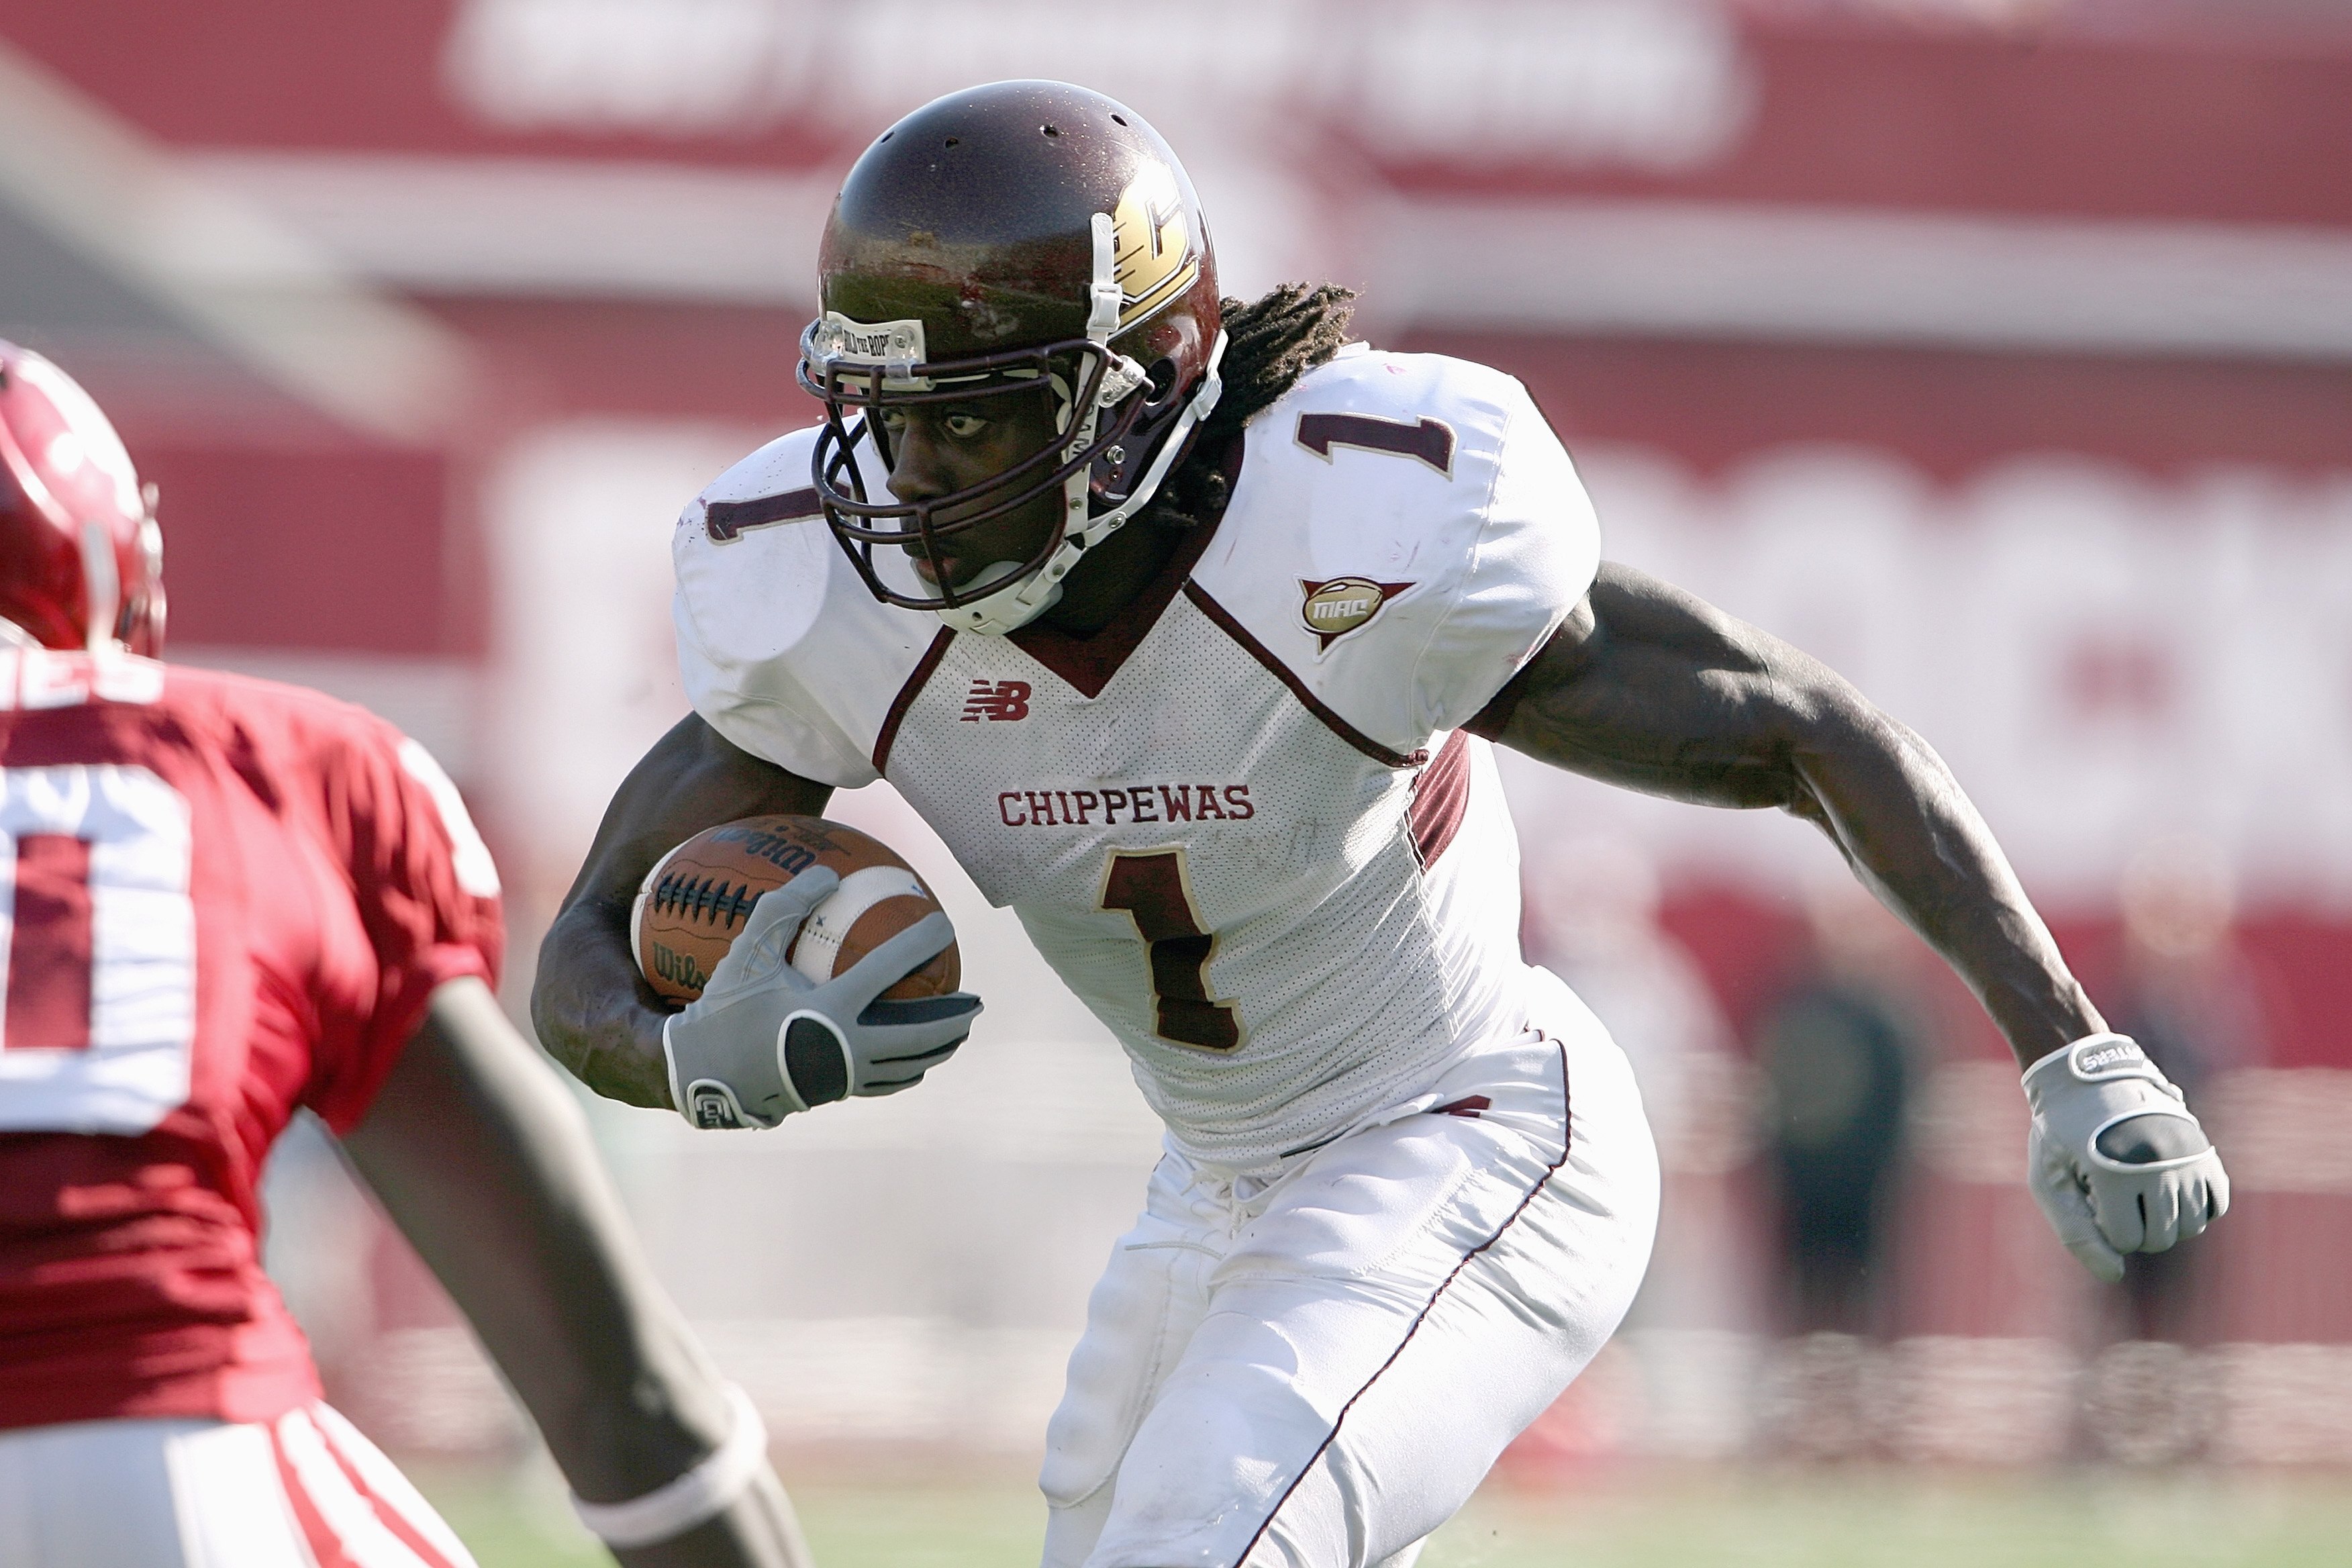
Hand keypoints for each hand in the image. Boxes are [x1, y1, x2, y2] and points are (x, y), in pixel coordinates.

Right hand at [661, 868, 981, 1128]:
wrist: (700, 1075)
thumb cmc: (722, 1010)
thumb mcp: (746, 954)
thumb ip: (783, 908)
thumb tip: (824, 873)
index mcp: (827, 1010)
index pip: (887, 970)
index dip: (920, 943)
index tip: (946, 925)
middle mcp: (844, 1048)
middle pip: (918, 1036)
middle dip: (953, 1019)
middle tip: (978, 1001)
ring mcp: (842, 1077)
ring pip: (907, 1066)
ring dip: (938, 1048)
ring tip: (959, 1032)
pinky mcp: (834, 1094)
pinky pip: (884, 1082)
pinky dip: (907, 1069)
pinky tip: (914, 1059)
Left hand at [2022, 1033, 2228, 1282]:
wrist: (2086, 1078)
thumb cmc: (2061, 1134)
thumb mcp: (2051, 1181)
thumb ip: (2077, 1233)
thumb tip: (2115, 1275)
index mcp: (2114, 1173)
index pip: (2125, 1241)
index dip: (2101, 1223)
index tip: (2087, 1190)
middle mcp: (2158, 1165)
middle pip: (2162, 1239)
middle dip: (2133, 1226)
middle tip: (2110, 1188)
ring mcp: (2187, 1157)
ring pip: (2191, 1228)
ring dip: (2163, 1219)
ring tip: (2135, 1188)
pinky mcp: (2205, 1150)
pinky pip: (2216, 1205)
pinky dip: (2195, 1207)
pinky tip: (2165, 1188)